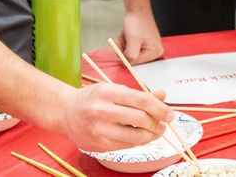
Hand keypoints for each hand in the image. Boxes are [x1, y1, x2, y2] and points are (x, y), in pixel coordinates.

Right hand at [58, 83, 172, 152]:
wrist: (66, 112)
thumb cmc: (93, 99)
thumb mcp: (114, 90)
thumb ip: (139, 94)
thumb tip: (162, 95)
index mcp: (108, 92)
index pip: (142, 100)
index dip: (160, 108)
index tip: (169, 114)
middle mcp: (102, 110)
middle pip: (141, 119)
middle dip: (158, 123)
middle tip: (164, 124)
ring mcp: (99, 130)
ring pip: (136, 136)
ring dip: (151, 135)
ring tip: (155, 132)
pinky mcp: (99, 145)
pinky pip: (127, 145)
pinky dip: (138, 142)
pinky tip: (141, 137)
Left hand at [114, 9, 163, 63]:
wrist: (137, 8)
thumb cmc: (137, 22)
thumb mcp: (133, 40)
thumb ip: (130, 56)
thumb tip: (126, 65)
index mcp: (156, 52)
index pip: (136, 63)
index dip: (125, 55)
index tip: (125, 43)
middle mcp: (153, 52)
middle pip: (132, 59)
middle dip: (124, 49)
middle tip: (125, 37)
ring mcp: (147, 48)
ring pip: (128, 54)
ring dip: (123, 44)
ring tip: (126, 34)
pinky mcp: (141, 44)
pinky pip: (128, 48)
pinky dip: (124, 42)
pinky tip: (127, 34)